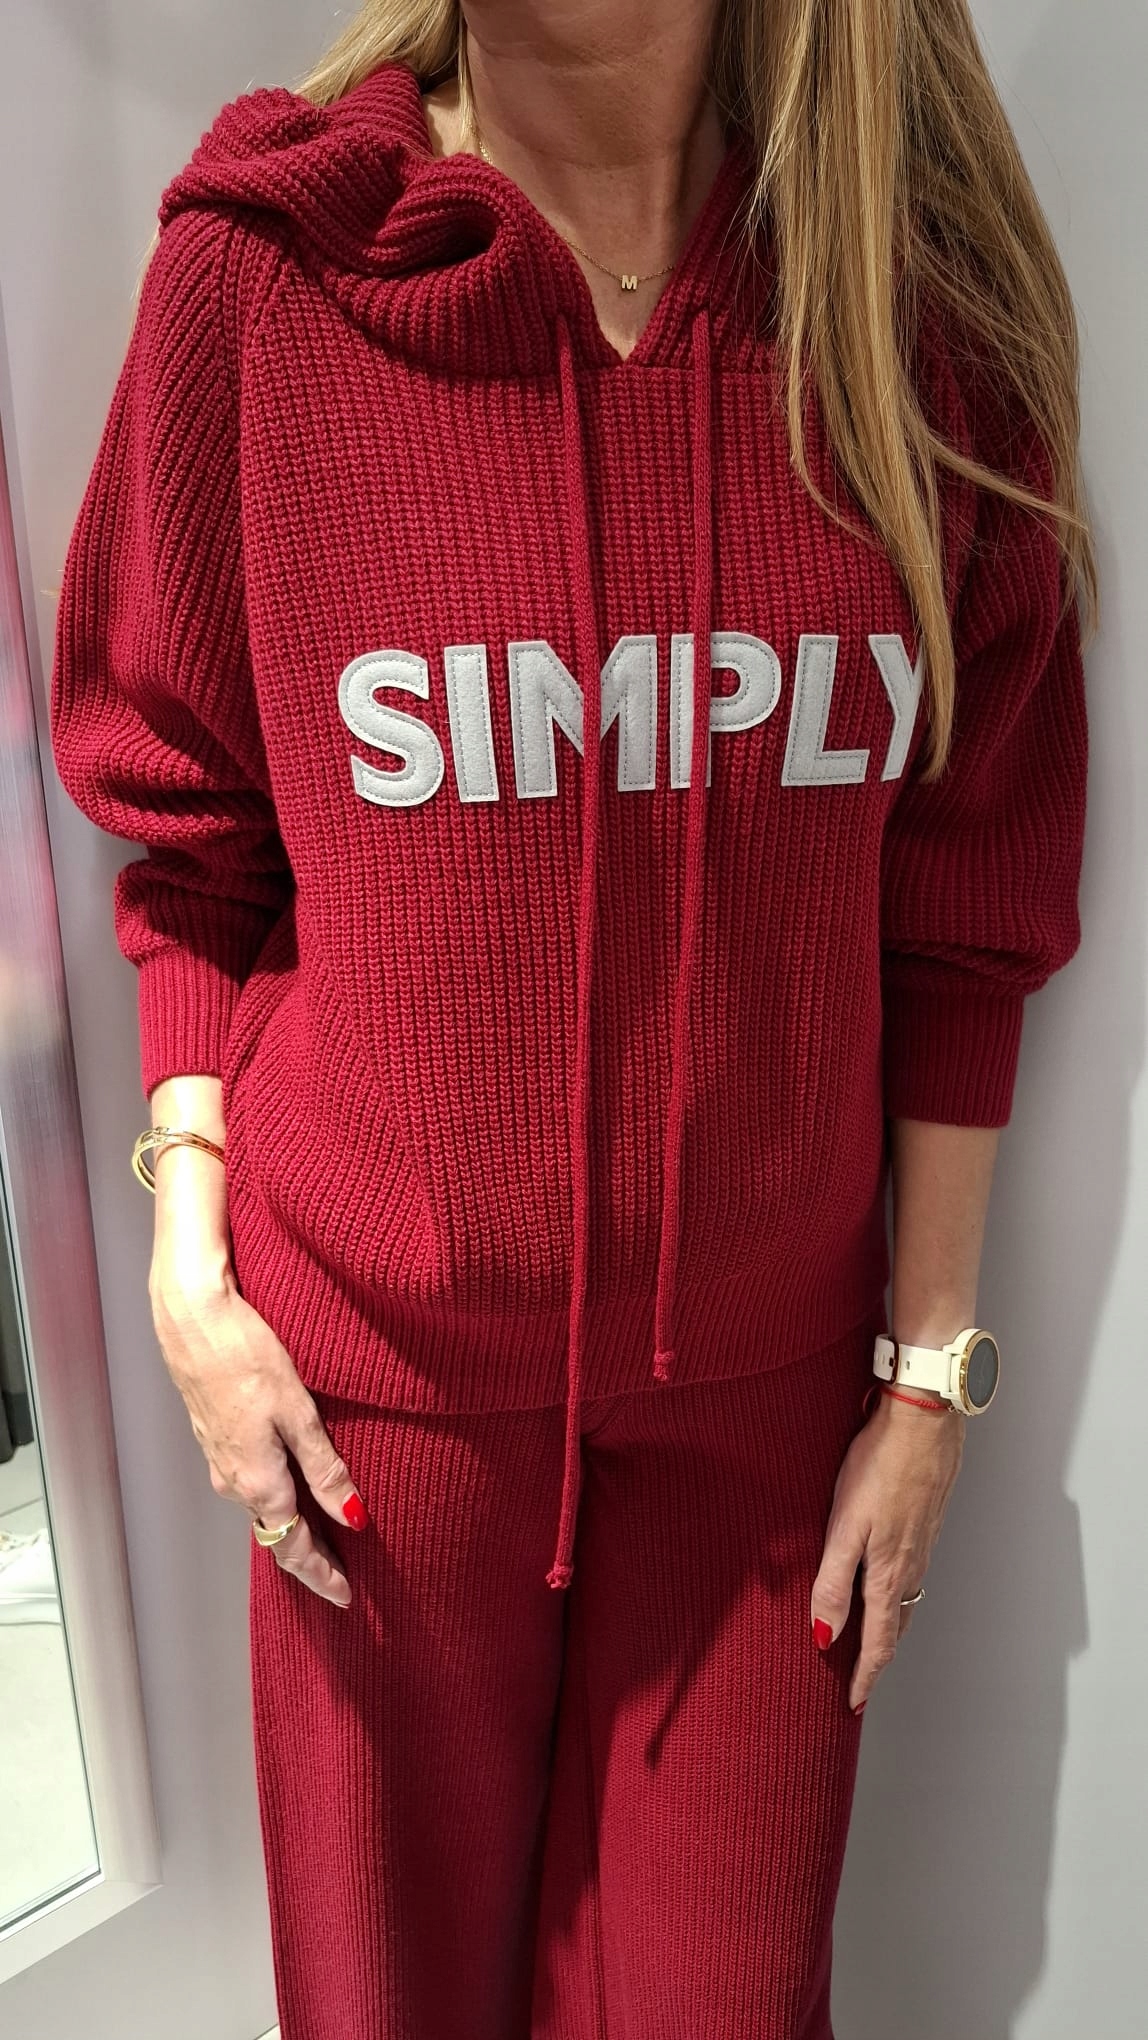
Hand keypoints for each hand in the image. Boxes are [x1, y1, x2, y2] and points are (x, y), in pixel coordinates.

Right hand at [150, 1247, 367, 1608]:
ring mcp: (219, 1459)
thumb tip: (353, 1517)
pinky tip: (292, 1487)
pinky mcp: (214, 1436)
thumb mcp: (299, 1413)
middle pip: (275, 1534)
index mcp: (258, 1482)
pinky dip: (275, 1498)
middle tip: (341, 1576)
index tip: (345, 1597)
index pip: (292, 1547)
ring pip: (261, 1508)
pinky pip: (249, 1483)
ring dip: (291, 1527)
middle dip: (308, 1557)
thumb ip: (325, 1469)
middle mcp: (233, 1481)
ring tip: (325, 1536)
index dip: (320, 1576)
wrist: (192, 1319)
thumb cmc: (246, 1356)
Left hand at [809, 1390, 965, 1709]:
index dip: (865, 1677)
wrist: (925, 1421)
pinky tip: (886, 1581)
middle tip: (861, 1682)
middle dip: (877, 1659)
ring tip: (871, 1641)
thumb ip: (833, 1582)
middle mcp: (911, 1566)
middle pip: (896, 1627)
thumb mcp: (846, 1527)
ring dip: (889, 1627)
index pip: (878, 1642)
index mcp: (888, 1574)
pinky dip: (897, 1593)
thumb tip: (825, 1636)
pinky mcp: (927, 1522)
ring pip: (906, 1600)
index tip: (853, 1703)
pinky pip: (912, 1573)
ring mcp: (923, 1544)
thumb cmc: (880, 1466)